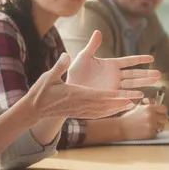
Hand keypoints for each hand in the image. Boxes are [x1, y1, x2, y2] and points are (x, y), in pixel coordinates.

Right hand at [27, 53, 142, 119]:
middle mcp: (80, 105)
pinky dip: (107, 112)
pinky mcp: (78, 114)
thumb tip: (66, 54)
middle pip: (104, 105)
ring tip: (130, 104)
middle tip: (134, 100)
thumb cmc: (41, 92)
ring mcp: (80, 111)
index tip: (123, 95)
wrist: (34, 109)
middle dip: (119, 102)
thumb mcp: (49, 76)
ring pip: (102, 111)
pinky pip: (96, 114)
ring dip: (116, 108)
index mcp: (75, 95)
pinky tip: (114, 111)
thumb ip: (60, 66)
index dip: (111, 96)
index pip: (97, 96)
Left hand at [66, 30, 160, 90]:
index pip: (129, 61)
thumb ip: (92, 46)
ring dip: (143, 83)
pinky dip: (131, 95)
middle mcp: (115, 76)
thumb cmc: (75, 72)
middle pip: (134, 74)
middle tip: (159, 74)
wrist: (69, 88)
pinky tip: (140, 95)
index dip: (140, 59)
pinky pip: (123, 95)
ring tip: (155, 82)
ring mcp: (114, 86)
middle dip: (147, 74)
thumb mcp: (84, 57)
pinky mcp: (110, 95)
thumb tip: (97, 32)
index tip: (152, 58)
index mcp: (111, 64)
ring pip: (132, 84)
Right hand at [118, 101, 168, 140]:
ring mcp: (151, 125)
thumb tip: (157, 106)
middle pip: (165, 119)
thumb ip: (149, 107)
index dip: (164, 112)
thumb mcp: (139, 108)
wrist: (121, 128)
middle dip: (162, 121)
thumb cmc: (129, 118)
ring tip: (149, 127)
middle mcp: (152, 116)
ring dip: (158, 128)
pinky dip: (153, 133)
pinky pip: (156, 133)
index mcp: (149, 108)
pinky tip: (145, 131)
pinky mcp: (150, 133)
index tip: (162, 114)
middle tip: (157, 122)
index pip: (164, 109)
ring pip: (162, 127)